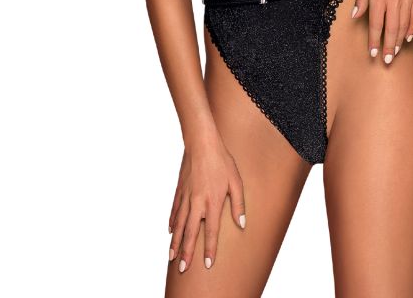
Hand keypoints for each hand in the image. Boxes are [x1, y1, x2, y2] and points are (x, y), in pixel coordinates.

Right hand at [168, 131, 246, 272]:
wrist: (202, 143)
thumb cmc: (222, 161)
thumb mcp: (236, 181)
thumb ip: (238, 204)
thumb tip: (241, 224)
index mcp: (212, 202)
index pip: (211, 231)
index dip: (209, 249)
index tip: (208, 264)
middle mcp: (197, 203)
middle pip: (190, 233)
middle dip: (186, 253)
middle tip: (182, 269)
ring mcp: (186, 197)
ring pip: (178, 225)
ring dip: (175, 242)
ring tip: (172, 257)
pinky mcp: (179, 190)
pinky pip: (174, 210)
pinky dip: (172, 223)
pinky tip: (170, 231)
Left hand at [351, 0, 412, 63]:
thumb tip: (355, 16)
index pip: (375, 23)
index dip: (373, 40)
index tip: (372, 53)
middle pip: (391, 28)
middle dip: (388, 47)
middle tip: (386, 61)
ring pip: (403, 25)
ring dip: (399, 41)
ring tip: (395, 53)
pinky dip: (411, 29)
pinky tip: (408, 38)